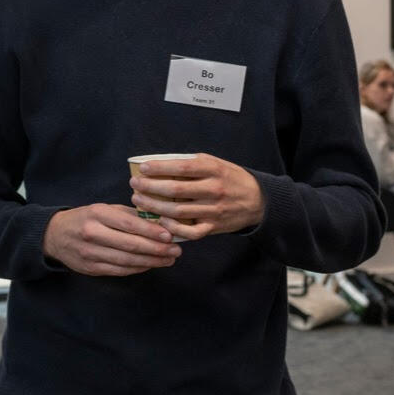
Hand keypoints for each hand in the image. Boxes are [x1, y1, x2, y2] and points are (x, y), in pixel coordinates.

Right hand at [43, 203, 179, 275]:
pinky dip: (138, 268)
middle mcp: (93, 233)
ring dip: (151, 262)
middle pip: (131, 245)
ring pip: (127, 261)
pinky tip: (150, 265)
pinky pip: (120, 270)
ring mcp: (91, 253)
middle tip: (176, 251)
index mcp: (97, 214)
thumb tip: (159, 220)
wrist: (55, 235)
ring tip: (169, 260)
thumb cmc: (85, 218)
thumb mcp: (104, 208)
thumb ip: (129, 214)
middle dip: (157, 249)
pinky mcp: (91, 268)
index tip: (170, 236)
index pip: (129, 224)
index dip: (151, 232)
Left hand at [130, 154, 264, 241]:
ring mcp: (214, 210)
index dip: (160, 168)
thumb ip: (192, 164)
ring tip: (140, 200)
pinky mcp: (214, 227)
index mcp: (213, 170)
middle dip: (150, 188)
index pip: (182, 168)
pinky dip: (173, 228)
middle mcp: (214, 190)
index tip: (143, 168)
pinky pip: (190, 232)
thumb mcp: (216, 163)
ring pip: (178, 212)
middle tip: (135, 185)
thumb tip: (161, 163)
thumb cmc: (231, 178)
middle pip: (175, 191)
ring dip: (154, 207)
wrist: (258, 200)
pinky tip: (161, 220)